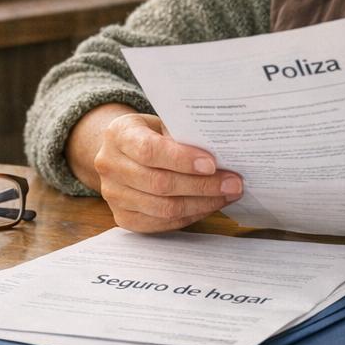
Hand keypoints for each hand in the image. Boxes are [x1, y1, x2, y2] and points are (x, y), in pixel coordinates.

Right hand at [93, 113, 242, 232]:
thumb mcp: (161, 121)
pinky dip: (189, 216)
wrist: (121, 150)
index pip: (149, 150)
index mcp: (118, 134)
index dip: (182, 159)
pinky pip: (160, 223)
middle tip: (234, 183)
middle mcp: (109, 165)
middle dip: (202, 185)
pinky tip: (209, 205)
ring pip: (163, 208)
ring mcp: (113, 195)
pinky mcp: (122, 217)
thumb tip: (221, 151)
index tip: (213, 164)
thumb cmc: (151, 132)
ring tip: (227, 195)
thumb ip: (182, 133)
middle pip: (159, 183)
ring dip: (201, 203)